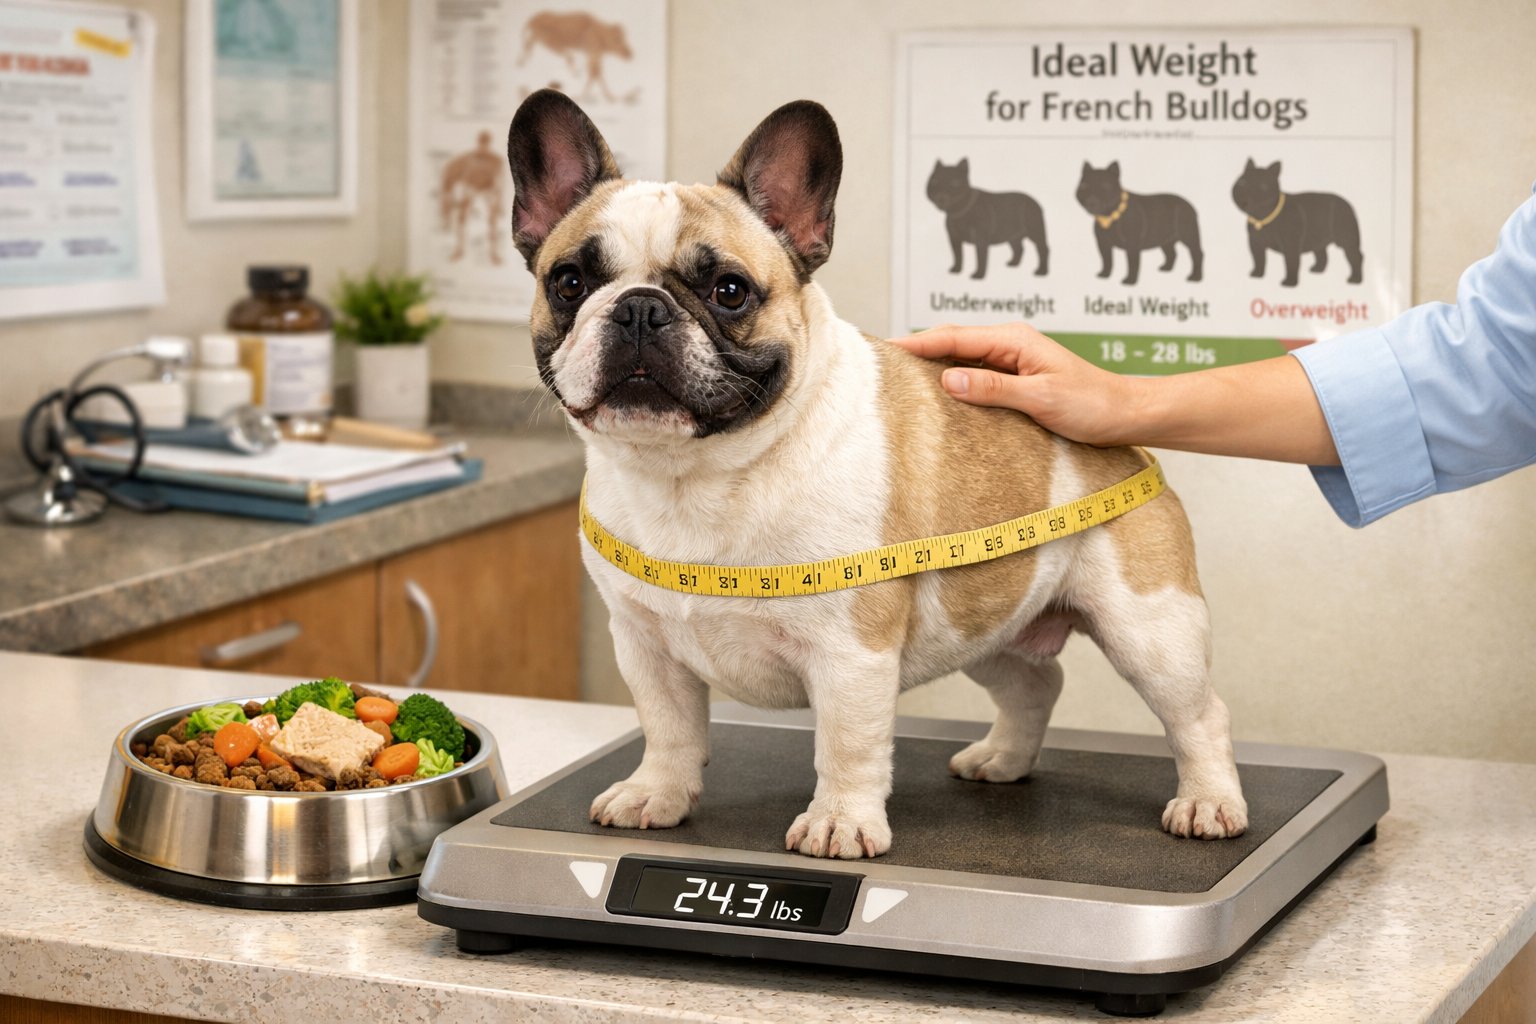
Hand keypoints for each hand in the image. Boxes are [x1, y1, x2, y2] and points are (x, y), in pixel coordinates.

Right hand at [889, 323, 1140, 446]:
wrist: (1125, 413)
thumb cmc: (1093, 404)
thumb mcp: (1041, 397)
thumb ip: (994, 388)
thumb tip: (947, 380)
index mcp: (1013, 340)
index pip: (953, 337)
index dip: (916, 343)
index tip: (884, 350)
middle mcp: (1009, 344)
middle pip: (951, 343)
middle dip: (916, 351)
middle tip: (879, 363)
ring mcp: (1011, 361)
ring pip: (960, 360)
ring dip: (931, 368)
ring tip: (897, 379)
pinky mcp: (1015, 379)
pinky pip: (974, 376)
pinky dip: (952, 383)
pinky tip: (936, 396)